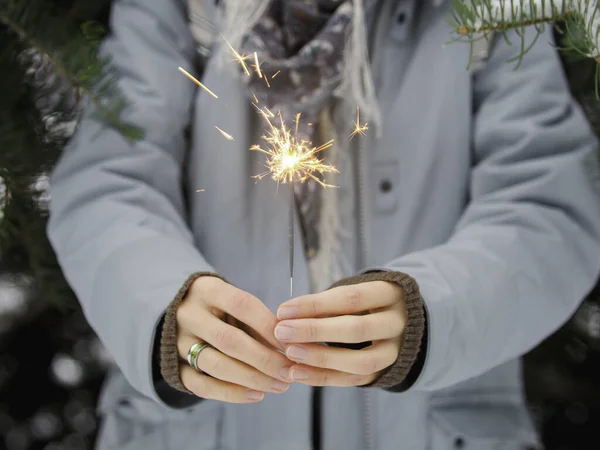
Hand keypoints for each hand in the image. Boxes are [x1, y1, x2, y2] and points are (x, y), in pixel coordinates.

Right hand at [176, 276, 291, 402]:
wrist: (177, 313)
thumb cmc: (218, 306)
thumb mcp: (233, 300)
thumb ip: (256, 320)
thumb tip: (289, 345)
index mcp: (207, 290)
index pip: (241, 305)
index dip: (268, 325)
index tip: (290, 343)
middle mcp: (189, 315)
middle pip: (229, 340)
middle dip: (264, 359)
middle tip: (289, 371)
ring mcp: (178, 342)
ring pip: (216, 365)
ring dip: (252, 378)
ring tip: (279, 385)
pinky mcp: (174, 367)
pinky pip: (202, 385)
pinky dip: (231, 393)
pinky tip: (257, 395)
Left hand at [274, 281, 405, 385]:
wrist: (400, 322)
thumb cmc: (365, 303)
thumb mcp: (354, 293)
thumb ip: (326, 304)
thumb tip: (287, 316)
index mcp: (390, 294)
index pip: (351, 298)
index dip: (315, 304)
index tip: (283, 310)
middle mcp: (397, 324)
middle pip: (357, 330)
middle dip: (315, 331)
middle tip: (282, 332)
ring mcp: (395, 351)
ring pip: (360, 362)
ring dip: (321, 358)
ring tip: (290, 354)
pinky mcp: (384, 372)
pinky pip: (354, 380)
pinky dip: (323, 378)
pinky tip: (298, 373)